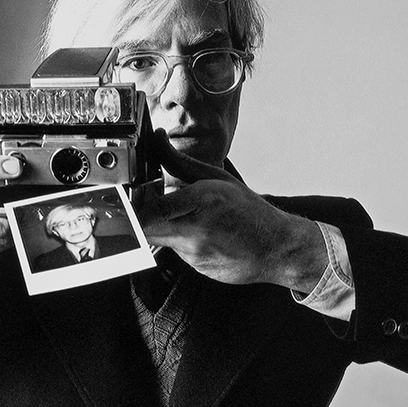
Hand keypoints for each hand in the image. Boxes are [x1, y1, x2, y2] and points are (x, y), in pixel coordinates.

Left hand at [139, 130, 326, 290]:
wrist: (277, 248)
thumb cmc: (250, 211)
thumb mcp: (217, 178)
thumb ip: (180, 162)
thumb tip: (157, 139)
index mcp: (204, 199)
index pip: (154, 208)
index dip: (136, 207)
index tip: (130, 200)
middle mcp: (198, 229)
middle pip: (147, 230)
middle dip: (139, 220)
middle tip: (146, 209)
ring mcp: (197, 253)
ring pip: (161, 241)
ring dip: (162, 229)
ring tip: (185, 219)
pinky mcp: (197, 268)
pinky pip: (177, 253)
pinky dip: (180, 242)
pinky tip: (201, 236)